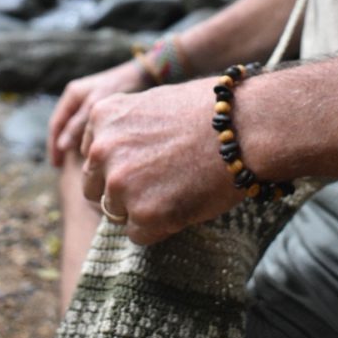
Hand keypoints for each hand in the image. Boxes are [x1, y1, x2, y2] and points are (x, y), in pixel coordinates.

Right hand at [47, 60, 145, 166]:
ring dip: (75, 144)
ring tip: (77, 163)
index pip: (56, 124)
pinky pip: (88, 127)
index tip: (56, 164)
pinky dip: (87, 139)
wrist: (142, 74)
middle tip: (62, 168)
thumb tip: (62, 146)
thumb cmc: (120, 86)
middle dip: (62, 146)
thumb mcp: (96, 105)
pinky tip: (93, 152)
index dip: (54, 145)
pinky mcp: (100, 108)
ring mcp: (88, 102)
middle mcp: (77, 98)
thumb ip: (78, 125)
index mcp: (72, 94)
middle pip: (64, 127)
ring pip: (76, 128)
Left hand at [80, 79, 240, 244]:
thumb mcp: (154, 103)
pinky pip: (139, 234)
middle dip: (122, 189)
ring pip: (116, 212)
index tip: (143, 162)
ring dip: (141, 208)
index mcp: (103, 115)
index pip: (93, 155)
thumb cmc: (210, 111)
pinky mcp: (142, 214)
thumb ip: (127, 127)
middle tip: (159, 182)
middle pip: (96, 187)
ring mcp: (120, 183)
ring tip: (177, 189)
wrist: (244, 126)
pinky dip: (159, 226)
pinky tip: (184, 203)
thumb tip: (117, 151)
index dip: (118, 162)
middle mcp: (102, 149)